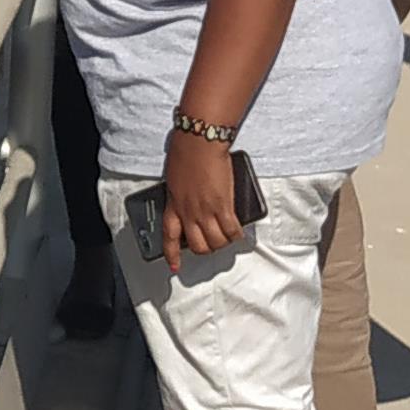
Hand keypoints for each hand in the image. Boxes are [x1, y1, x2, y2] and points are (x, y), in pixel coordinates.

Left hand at [160, 127, 242, 272]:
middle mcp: (188, 212)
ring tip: (227, 237)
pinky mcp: (223, 206)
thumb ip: (180, 194)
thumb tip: (190, 202)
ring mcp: (205, 211)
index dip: (172, 254)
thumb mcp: (175, 178)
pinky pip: (231, 230)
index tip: (174, 267)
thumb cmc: (185, 151)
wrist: (198, 142)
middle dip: (206, 249)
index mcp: (173, 205)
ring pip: (215, 242)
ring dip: (223, 243)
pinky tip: (239, 233)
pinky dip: (237, 235)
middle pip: (197, 245)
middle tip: (213, 243)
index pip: (169, 236)